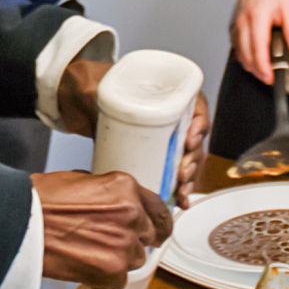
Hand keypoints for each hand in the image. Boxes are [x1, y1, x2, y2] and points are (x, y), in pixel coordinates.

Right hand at [33, 169, 172, 288]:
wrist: (18, 226)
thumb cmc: (39, 202)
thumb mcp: (78, 180)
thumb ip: (106, 191)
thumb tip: (114, 202)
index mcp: (125, 188)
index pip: (159, 208)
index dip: (157, 221)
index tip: (156, 228)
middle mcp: (131, 215)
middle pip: (151, 235)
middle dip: (136, 239)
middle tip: (116, 243)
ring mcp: (123, 245)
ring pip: (135, 259)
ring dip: (119, 259)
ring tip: (91, 253)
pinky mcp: (112, 272)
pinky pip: (119, 280)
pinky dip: (104, 278)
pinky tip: (84, 265)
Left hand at [52, 54, 208, 206]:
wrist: (90, 104)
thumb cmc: (107, 91)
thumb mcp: (111, 88)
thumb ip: (105, 91)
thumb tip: (90, 94)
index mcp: (174, 97)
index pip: (198, 110)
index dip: (198, 127)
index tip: (189, 140)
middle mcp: (176, 119)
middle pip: (195, 141)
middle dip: (192, 161)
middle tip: (181, 172)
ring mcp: (170, 140)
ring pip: (189, 160)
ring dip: (189, 178)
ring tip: (180, 189)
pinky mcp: (161, 158)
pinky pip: (177, 174)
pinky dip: (181, 189)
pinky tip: (180, 200)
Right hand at [230, 0, 288, 84]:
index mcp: (258, 16)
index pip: (258, 46)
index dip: (263, 66)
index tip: (270, 77)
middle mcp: (243, 22)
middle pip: (246, 55)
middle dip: (258, 71)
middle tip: (271, 76)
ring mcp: (235, 26)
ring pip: (240, 54)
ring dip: (251, 66)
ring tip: (265, 69)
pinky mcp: (232, 29)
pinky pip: (237, 49)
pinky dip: (245, 57)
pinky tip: (255, 57)